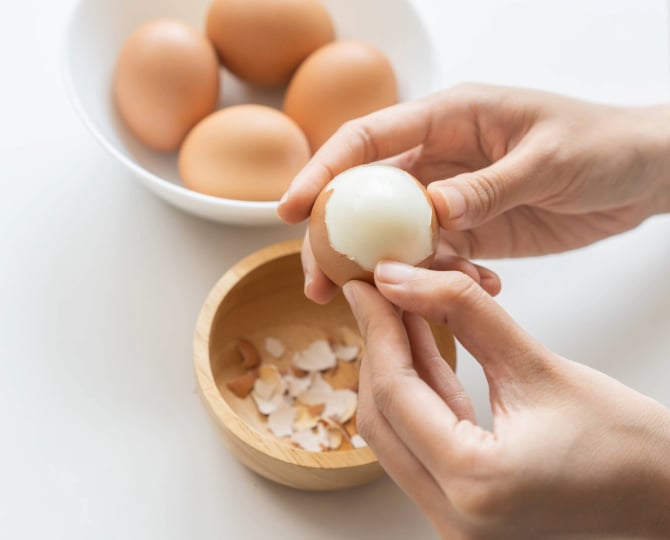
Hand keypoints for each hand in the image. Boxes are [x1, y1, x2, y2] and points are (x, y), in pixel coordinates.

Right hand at [279, 84, 669, 302]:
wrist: (643, 174)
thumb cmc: (601, 144)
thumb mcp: (547, 160)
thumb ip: (487, 186)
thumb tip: (431, 211)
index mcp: (448, 120)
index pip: (369, 141)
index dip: (323, 171)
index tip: (290, 209)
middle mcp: (440, 158)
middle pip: (367, 198)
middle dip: (336, 238)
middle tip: (318, 282)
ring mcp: (453, 198)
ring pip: (397, 236)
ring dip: (387, 270)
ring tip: (386, 303)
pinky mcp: (473, 231)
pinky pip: (439, 259)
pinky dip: (443, 280)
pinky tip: (473, 289)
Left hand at [343, 262, 669, 538]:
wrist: (662, 497)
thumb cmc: (626, 444)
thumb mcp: (537, 364)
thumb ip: (465, 314)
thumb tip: (402, 280)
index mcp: (474, 483)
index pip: (395, 392)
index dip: (376, 328)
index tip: (367, 286)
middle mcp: (453, 517)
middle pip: (382, 416)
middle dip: (377, 348)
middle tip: (378, 295)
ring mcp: (454, 521)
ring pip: (395, 432)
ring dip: (394, 369)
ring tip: (398, 313)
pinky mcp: (462, 510)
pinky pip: (421, 445)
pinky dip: (418, 395)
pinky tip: (420, 348)